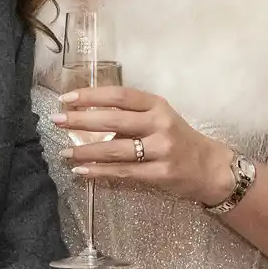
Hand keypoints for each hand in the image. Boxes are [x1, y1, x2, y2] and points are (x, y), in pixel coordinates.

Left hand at [53, 85, 233, 206]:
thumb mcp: (160, 118)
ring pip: (115, 149)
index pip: (120, 96)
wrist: (210, 168)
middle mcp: (160, 124)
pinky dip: (99, 172)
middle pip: (114, 120)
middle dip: (81, 120)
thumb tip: (88, 115)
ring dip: (85, 151)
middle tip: (57, 120)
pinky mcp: (160, 173)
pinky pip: (123, 172)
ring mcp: (161, 149)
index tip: (67, 98)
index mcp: (157, 105)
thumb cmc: (179, 139)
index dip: (91, 95)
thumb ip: (131, 116)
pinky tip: (82, 171)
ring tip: (64, 153)